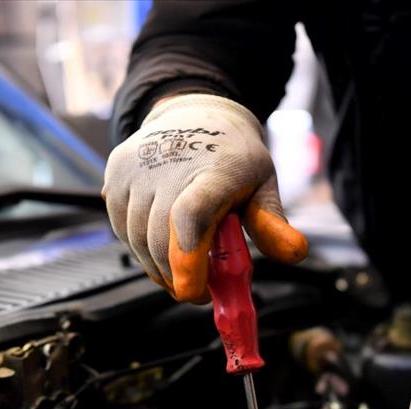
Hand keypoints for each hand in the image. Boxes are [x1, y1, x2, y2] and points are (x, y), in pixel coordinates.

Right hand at [102, 94, 307, 302]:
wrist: (194, 113)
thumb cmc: (233, 156)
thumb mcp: (263, 184)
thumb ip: (272, 223)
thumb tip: (294, 254)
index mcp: (214, 168)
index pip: (191, 215)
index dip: (188, 260)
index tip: (194, 292)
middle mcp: (168, 164)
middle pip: (162, 240)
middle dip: (177, 278)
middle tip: (197, 292)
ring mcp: (137, 170)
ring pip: (139, 241)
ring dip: (158, 269)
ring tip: (180, 274)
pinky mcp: (115, 177)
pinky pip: (123, 230)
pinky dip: (141, 250)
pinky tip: (161, 250)